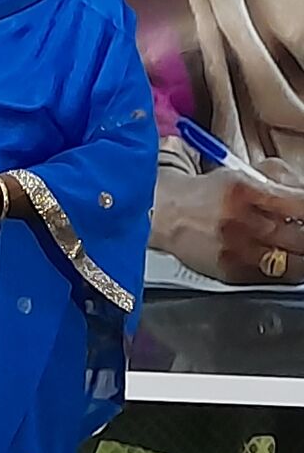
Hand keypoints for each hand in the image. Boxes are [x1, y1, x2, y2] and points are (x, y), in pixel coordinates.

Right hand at [153, 160, 303, 283]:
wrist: (163, 215)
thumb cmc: (202, 195)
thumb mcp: (239, 174)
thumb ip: (277, 179)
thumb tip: (301, 192)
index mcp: (243, 191)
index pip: (302, 203)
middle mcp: (239, 222)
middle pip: (301, 237)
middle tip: (300, 229)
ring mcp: (236, 251)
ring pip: (294, 264)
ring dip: (300, 255)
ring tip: (293, 246)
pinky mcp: (231, 273)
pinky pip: (273, 278)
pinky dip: (283, 269)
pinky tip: (279, 258)